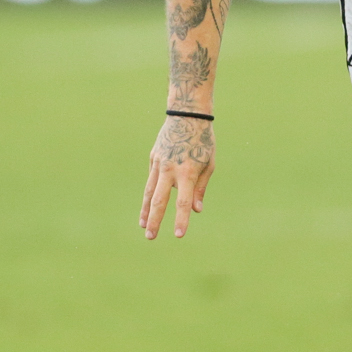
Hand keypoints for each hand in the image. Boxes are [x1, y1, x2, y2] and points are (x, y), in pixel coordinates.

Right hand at [139, 116, 214, 239]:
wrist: (187, 115)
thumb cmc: (203, 141)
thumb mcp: (209, 164)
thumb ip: (200, 188)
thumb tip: (195, 210)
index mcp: (187, 172)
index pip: (183, 202)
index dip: (181, 220)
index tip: (179, 235)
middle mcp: (170, 169)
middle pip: (159, 200)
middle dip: (154, 220)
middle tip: (150, 237)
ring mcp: (159, 163)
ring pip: (149, 191)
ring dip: (145, 210)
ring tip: (143, 226)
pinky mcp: (153, 157)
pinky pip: (151, 178)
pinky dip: (150, 192)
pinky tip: (149, 205)